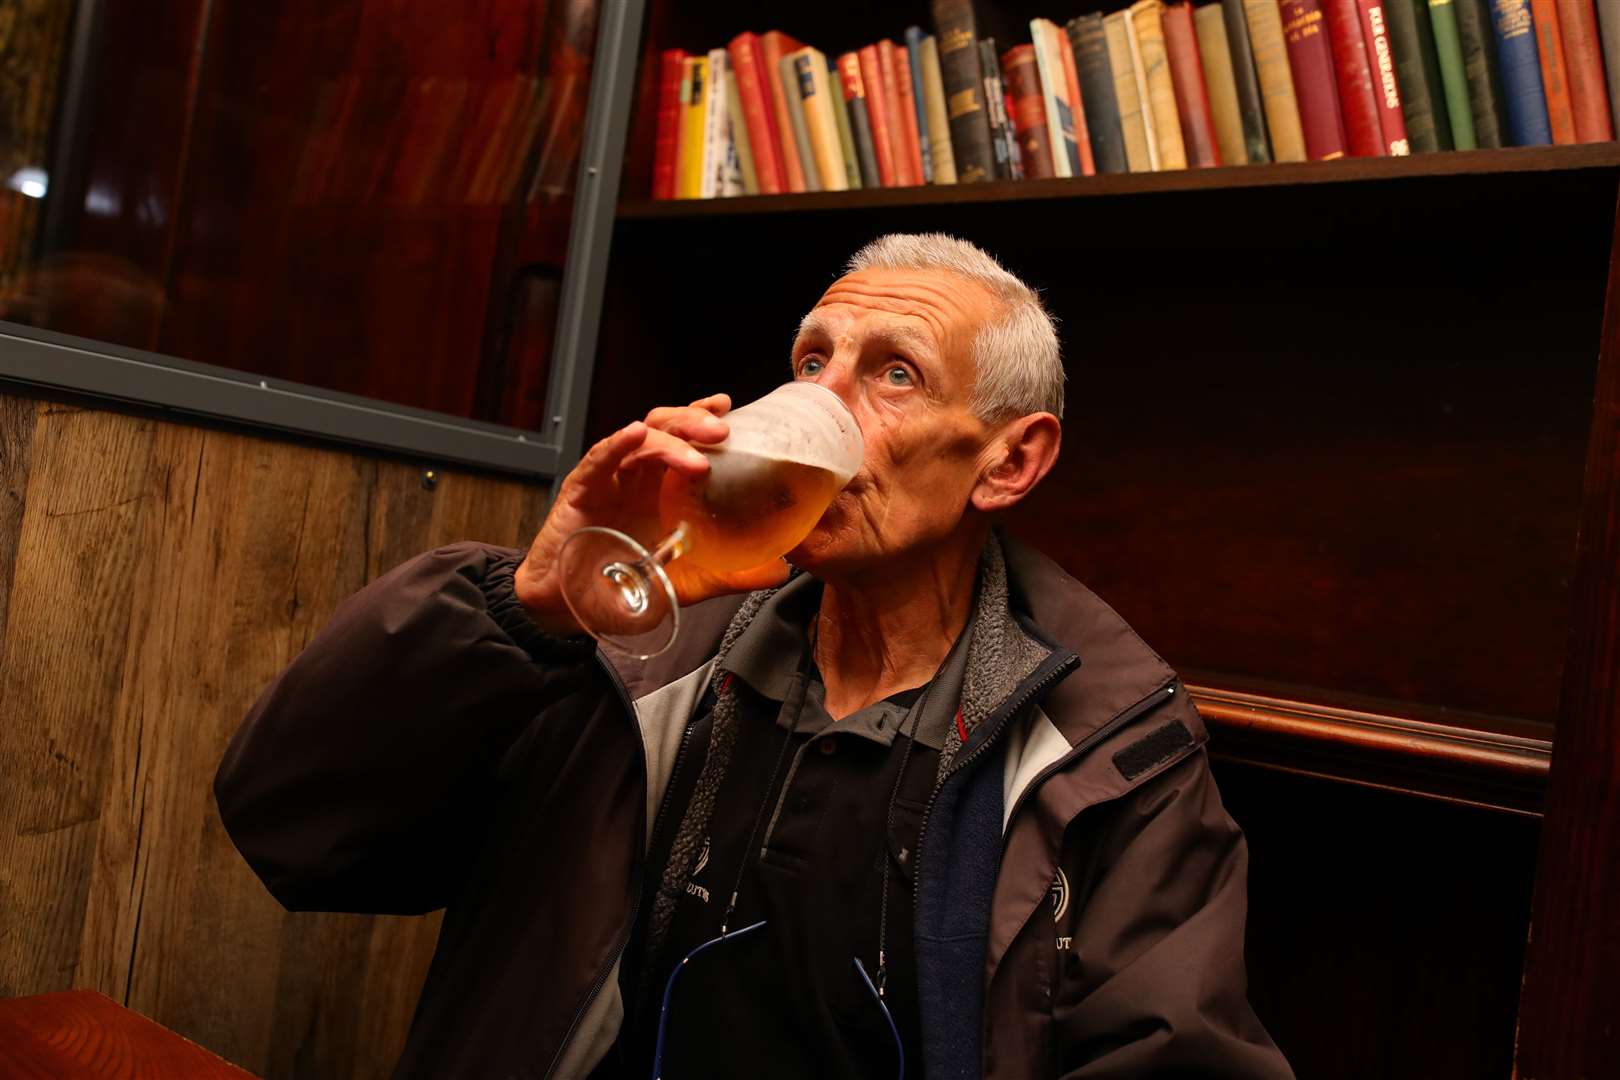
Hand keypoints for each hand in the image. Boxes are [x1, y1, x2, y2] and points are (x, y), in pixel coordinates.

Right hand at [514, 394, 791, 635]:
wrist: (572, 610)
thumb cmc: (623, 588)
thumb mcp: (687, 582)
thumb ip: (731, 573)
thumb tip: (781, 567)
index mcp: (663, 487)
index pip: (686, 439)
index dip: (706, 418)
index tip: (733, 409)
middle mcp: (639, 476)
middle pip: (667, 428)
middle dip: (695, 422)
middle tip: (723, 431)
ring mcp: (610, 479)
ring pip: (640, 438)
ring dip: (671, 439)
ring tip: (699, 454)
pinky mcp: (582, 490)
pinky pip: (600, 458)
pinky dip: (619, 443)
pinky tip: (637, 433)